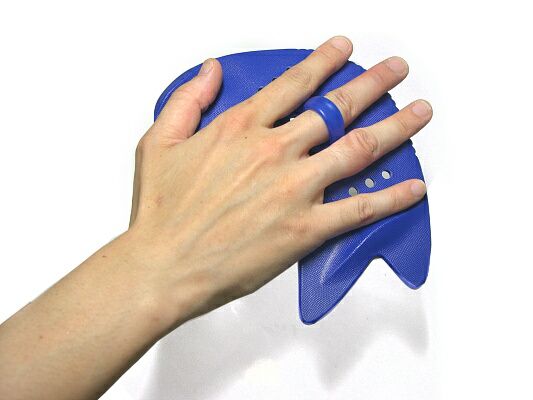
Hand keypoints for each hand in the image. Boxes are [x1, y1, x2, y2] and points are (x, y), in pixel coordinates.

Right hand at [126, 36, 431, 327]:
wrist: (163, 267)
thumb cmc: (161, 213)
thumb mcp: (159, 142)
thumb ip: (188, 100)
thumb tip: (210, 71)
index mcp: (242, 127)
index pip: (295, 83)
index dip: (324, 61)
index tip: (343, 50)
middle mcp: (275, 151)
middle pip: (338, 108)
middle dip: (373, 84)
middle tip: (395, 71)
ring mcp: (295, 189)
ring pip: (359, 148)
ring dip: (396, 126)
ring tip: (418, 112)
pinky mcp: (306, 228)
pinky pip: (360, 208)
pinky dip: (392, 196)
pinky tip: (413, 187)